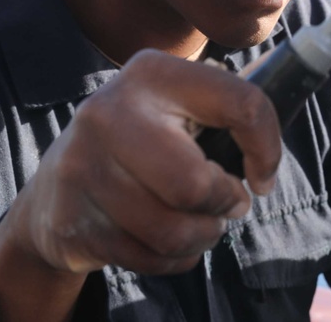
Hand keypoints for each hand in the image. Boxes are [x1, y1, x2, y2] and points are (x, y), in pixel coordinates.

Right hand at [0, 50, 281, 320]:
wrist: (56, 186)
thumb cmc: (147, 143)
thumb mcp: (182, 106)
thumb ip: (232, 109)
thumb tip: (273, 139)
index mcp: (153, 73)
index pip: (242, 104)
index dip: (267, 149)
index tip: (263, 175)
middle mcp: (109, 113)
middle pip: (194, 185)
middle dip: (224, 203)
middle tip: (228, 201)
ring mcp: (83, 168)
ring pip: (172, 230)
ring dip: (203, 235)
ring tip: (203, 223)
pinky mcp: (72, 220)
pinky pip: (150, 257)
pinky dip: (176, 257)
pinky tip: (172, 239)